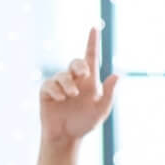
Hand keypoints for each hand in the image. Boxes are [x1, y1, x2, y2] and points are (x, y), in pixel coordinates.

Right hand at [41, 28, 119, 147]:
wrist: (66, 137)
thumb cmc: (85, 123)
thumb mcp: (101, 110)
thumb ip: (109, 93)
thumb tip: (118, 75)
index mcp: (89, 81)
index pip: (91, 57)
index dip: (92, 42)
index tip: (94, 27)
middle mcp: (74, 80)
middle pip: (76, 62)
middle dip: (79, 65)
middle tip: (84, 74)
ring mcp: (59, 85)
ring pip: (62, 75)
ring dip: (68, 84)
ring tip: (72, 96)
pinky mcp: (47, 92)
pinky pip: (50, 85)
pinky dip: (56, 90)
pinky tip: (60, 99)